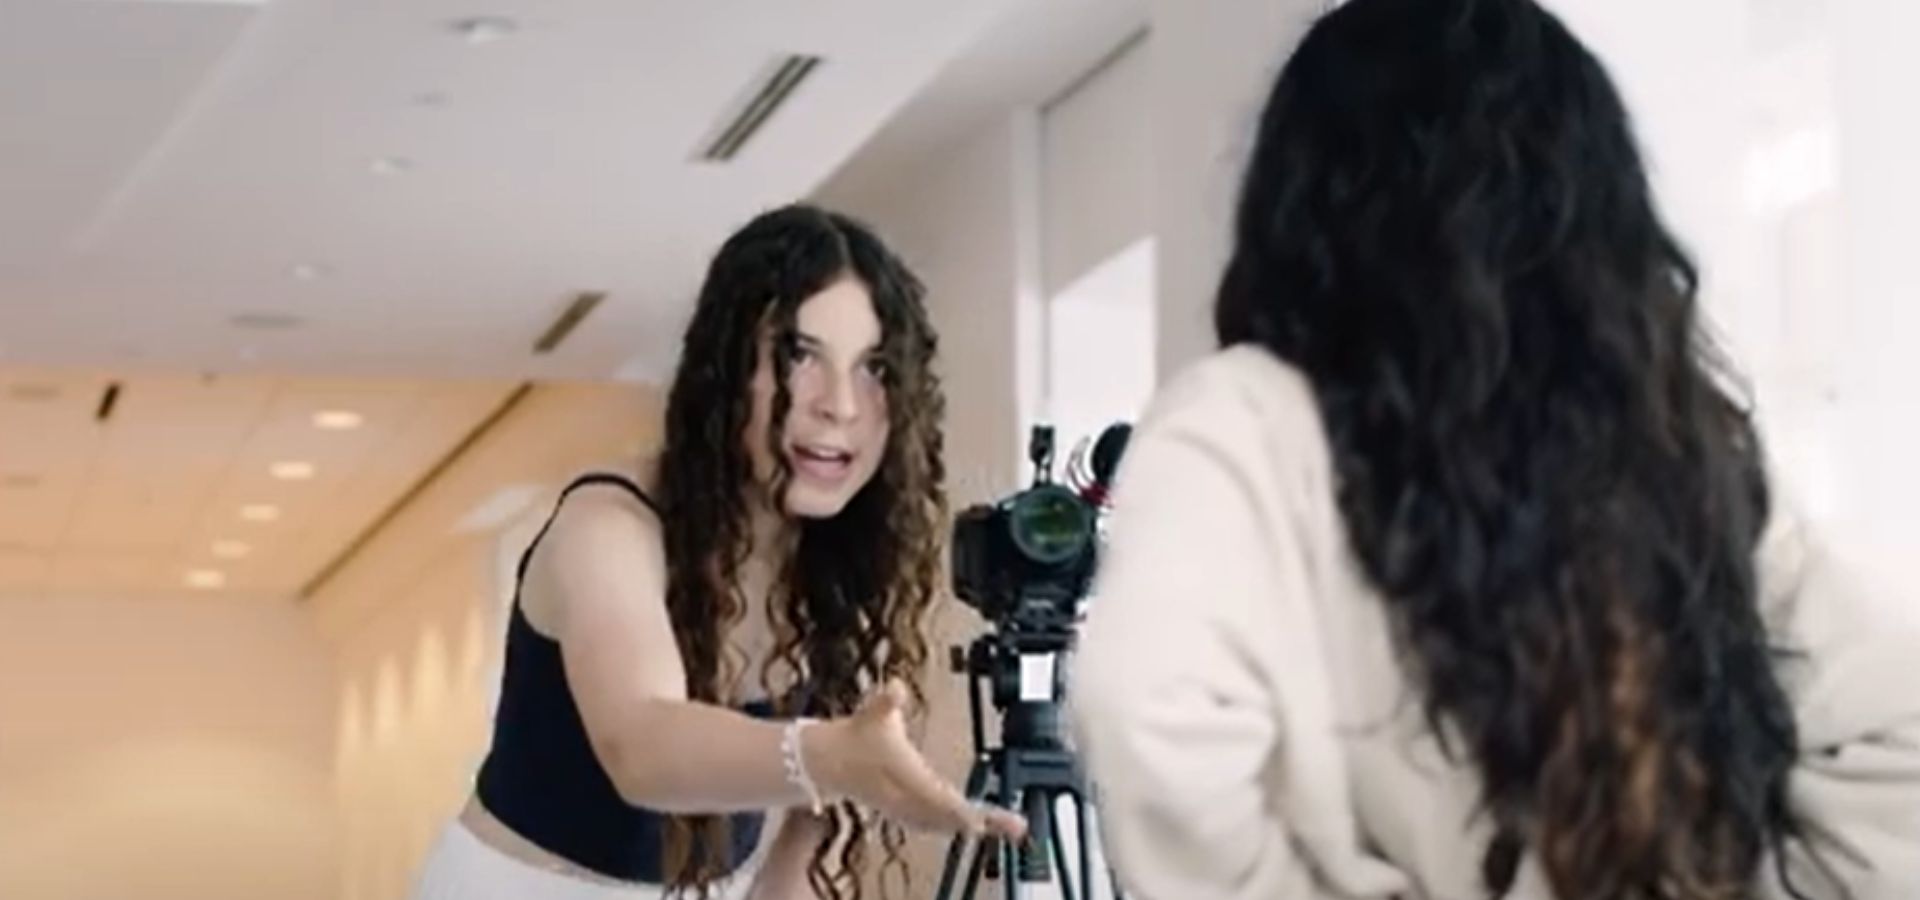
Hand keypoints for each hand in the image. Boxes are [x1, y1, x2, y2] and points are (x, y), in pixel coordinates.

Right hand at [804, 681, 1027, 839]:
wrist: (827, 761)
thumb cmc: (854, 737)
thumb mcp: (873, 713)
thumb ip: (887, 701)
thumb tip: (896, 687)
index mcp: (906, 778)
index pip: (939, 799)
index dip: (961, 811)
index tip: (982, 820)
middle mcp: (908, 799)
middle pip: (951, 818)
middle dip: (983, 822)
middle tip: (1016, 825)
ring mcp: (906, 810)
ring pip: (944, 825)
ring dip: (973, 826)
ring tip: (1006, 826)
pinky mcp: (904, 813)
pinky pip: (934, 825)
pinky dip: (954, 826)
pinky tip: (972, 826)